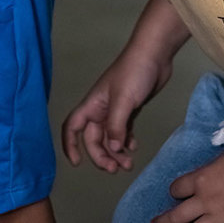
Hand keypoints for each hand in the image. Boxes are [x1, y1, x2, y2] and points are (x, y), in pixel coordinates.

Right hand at [62, 42, 173, 173]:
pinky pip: (123, 132)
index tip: (76, 163)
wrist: (154, 55)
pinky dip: (126, 142)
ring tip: (128, 163)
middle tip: (116, 168)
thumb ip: (116, 126)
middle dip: (101, 155)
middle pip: (93, 138)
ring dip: (116, 153)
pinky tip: (134, 146)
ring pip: (109, 138)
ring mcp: (115, 109)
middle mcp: (101, 108)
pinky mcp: (129, 109)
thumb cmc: (134, 72)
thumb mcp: (123, 100)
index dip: (70, 144)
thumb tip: (112, 149)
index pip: (73, 126)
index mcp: (93, 104)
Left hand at [154, 142, 223, 222]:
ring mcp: (220, 217)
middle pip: (176, 216)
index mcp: (201, 178)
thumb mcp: (223, 159)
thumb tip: (207, 180)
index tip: (176, 195)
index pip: (177, 188)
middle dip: (164, 221)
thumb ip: (211, 173)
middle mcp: (205, 200)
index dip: (175, 192)